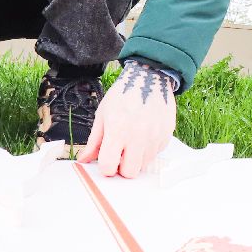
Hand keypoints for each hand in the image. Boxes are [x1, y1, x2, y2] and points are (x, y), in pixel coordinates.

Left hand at [78, 61, 176, 178]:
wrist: (149, 78)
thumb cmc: (123, 95)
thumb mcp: (103, 114)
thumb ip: (94, 141)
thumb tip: (84, 159)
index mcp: (117, 130)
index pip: (109, 166)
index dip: (105, 167)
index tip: (106, 159)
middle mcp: (138, 136)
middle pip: (129, 172)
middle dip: (122, 168)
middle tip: (119, 155)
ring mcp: (155, 137)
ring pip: (144, 165)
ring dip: (136, 159)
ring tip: (132, 141)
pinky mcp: (166, 136)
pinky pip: (155, 154)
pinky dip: (148, 150)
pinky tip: (144, 135)